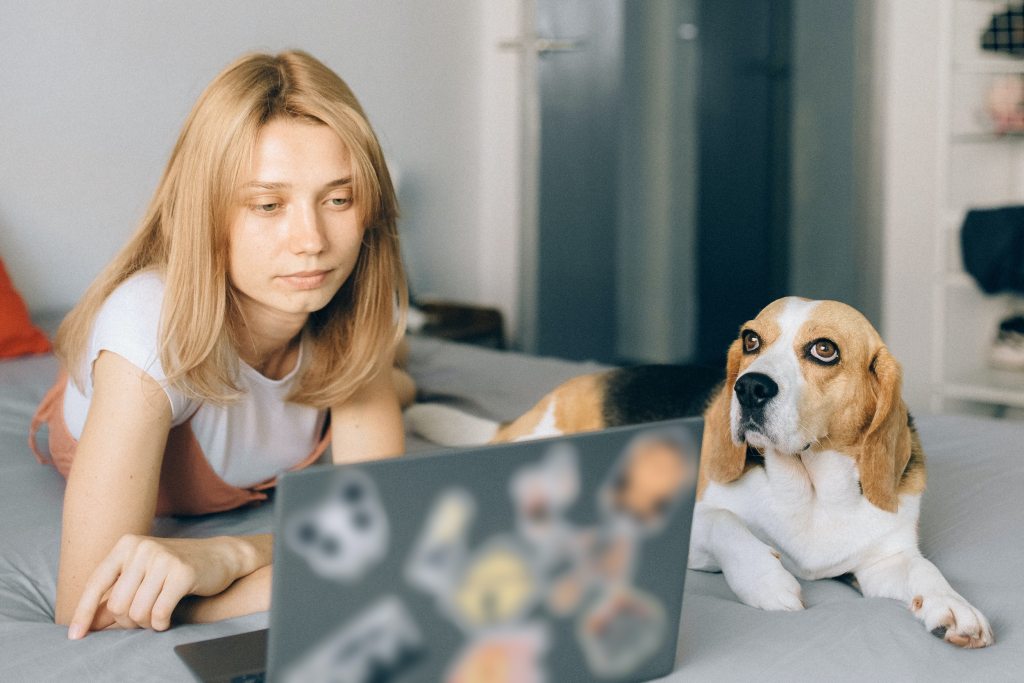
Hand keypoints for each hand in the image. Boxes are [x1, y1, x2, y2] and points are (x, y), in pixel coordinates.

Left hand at [68, 534, 251, 637]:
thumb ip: (116, 595)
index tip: (75, 636)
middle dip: (127, 621)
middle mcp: (142, 548)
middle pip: (117, 604)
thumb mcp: (142, 575)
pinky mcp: (182, 573)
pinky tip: (166, 620)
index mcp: (127, 545)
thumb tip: (88, 623)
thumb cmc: (176, 568)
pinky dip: (160, 624)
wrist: (220, 555)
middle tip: (142, 620)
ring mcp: (163, 558)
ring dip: (145, 624)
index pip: (96, 583)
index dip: (83, 612)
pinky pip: (159, 612)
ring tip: (155, 618)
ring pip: (137, 611)